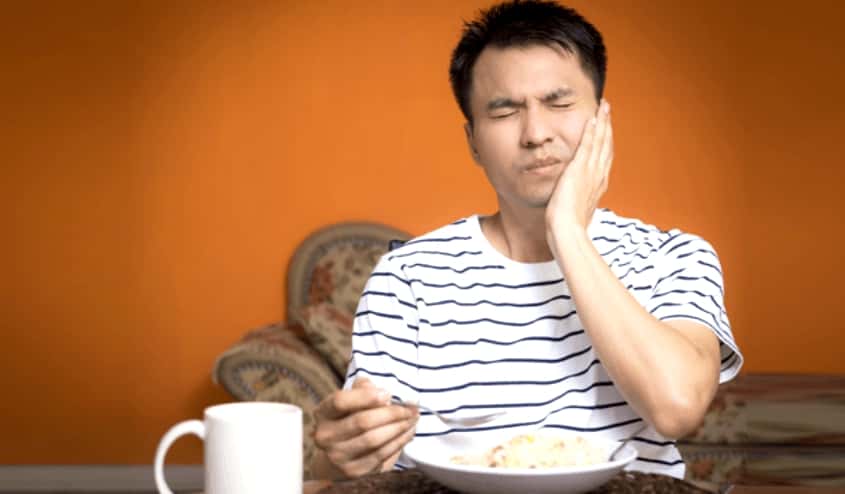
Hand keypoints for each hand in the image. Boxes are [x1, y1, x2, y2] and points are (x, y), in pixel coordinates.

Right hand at [312, 377, 418, 478]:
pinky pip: (381, 454)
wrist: (339, 454)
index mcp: (323, 413)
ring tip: (413, 418)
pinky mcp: (354, 471)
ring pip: (374, 439)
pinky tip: (408, 432)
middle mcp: (326, 436)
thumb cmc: (349, 419)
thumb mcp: (351, 400)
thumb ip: (363, 389)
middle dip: (392, 413)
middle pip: (362, 421)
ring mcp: (338, 456)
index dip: (365, 397)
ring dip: (399, 427)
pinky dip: (399, 442)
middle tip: (410, 407)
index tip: (388, 393)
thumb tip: (382, 393)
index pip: (340, 401)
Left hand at [545, 99, 613, 237]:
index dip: (606, 143)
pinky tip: (592, 119)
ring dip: (602, 123)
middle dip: (607, 127)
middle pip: (606, 146)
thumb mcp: (577, 213)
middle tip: (608, 111)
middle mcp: (598, 177)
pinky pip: (587, 146)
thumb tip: (576, 207)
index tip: (606, 130)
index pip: (604, 159)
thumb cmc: (570, 228)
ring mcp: (590, 172)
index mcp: (597, 186)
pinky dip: (591, 132)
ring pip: (600, 142)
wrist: (567, 231)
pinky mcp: (578, 170)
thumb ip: (578, 205)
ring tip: (604, 107)